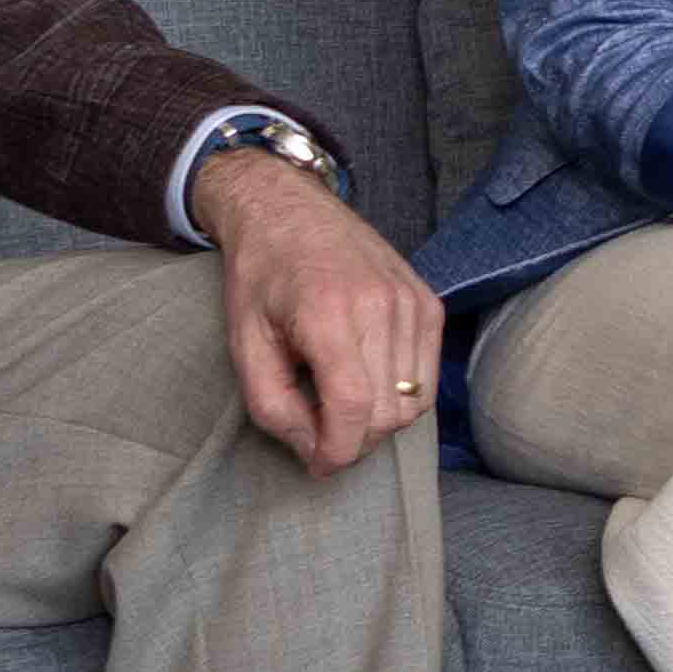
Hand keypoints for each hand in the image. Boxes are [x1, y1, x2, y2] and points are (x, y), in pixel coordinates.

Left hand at [190, 141, 438, 474]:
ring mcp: (411, 302)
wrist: (288, 208)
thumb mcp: (244, 344)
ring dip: (379, 420)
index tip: (318, 463)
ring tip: (342, 404)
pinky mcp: (428, 302)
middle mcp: (381, 306)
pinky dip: (401, 393)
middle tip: (321, 434)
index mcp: (329, 313)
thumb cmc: (260, 275)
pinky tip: (366, 378)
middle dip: (355, 440)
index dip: (338, 452)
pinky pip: (428, 376)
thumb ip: (273, 406)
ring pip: (414, 402)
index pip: (355, 409)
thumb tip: (314, 449)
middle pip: (388, 414)